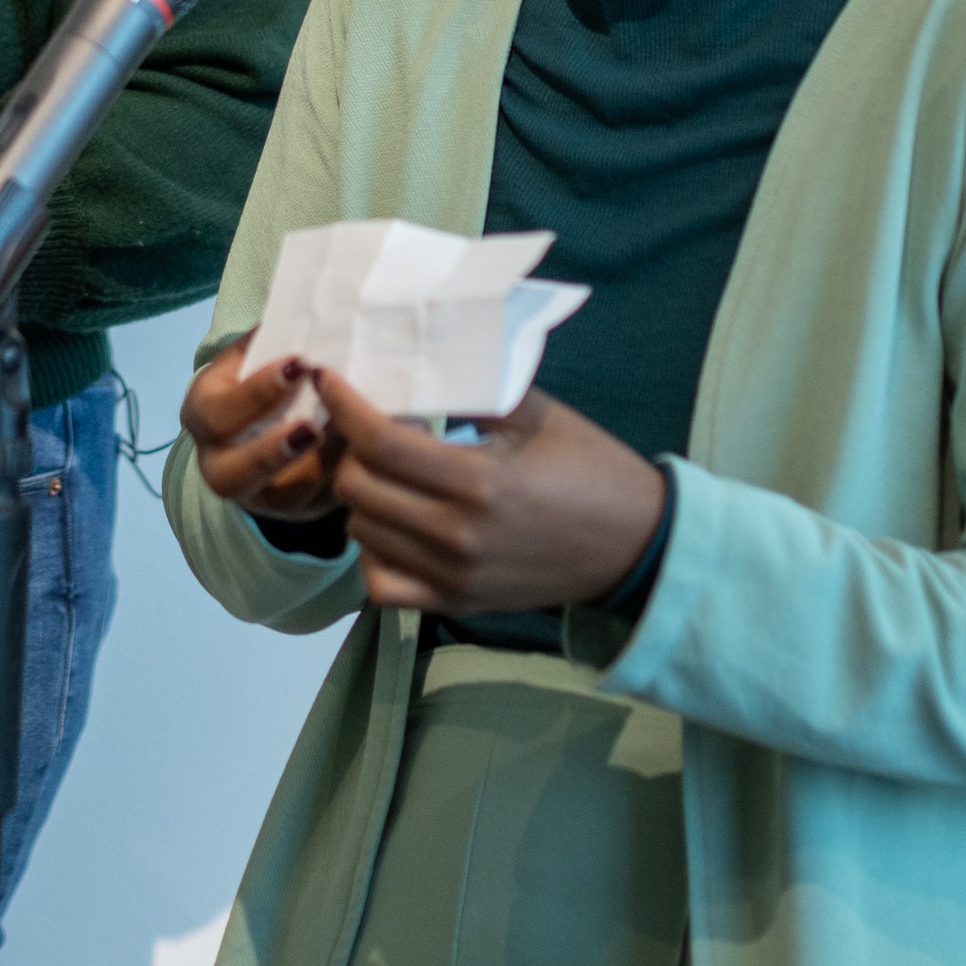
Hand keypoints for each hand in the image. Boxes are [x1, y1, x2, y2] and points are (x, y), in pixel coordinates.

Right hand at [180, 335, 347, 523]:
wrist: (260, 427)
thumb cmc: (260, 382)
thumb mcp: (252, 358)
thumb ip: (268, 338)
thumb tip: (304, 303)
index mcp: (204, 414)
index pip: (217, 411)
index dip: (256, 391)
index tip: (299, 365)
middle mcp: (218, 463)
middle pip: (231, 472)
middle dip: (271, 451)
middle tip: (314, 426)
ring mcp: (255, 494)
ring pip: (275, 499)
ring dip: (313, 471)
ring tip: (345, 442)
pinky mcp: (292, 511)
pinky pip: (314, 504)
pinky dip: (340, 478)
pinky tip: (364, 454)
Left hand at [317, 370, 667, 615]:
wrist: (636, 544)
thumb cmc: (591, 468)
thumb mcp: (536, 414)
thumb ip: (473, 388)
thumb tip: (416, 361)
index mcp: (478, 481)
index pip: (379, 442)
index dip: (344, 407)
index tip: (329, 381)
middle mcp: (456, 535)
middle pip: (358, 487)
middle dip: (350, 449)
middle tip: (371, 427)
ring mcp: (453, 576)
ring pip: (362, 532)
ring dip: (362, 495)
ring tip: (387, 472)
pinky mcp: (457, 604)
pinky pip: (382, 586)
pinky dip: (374, 553)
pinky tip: (393, 526)